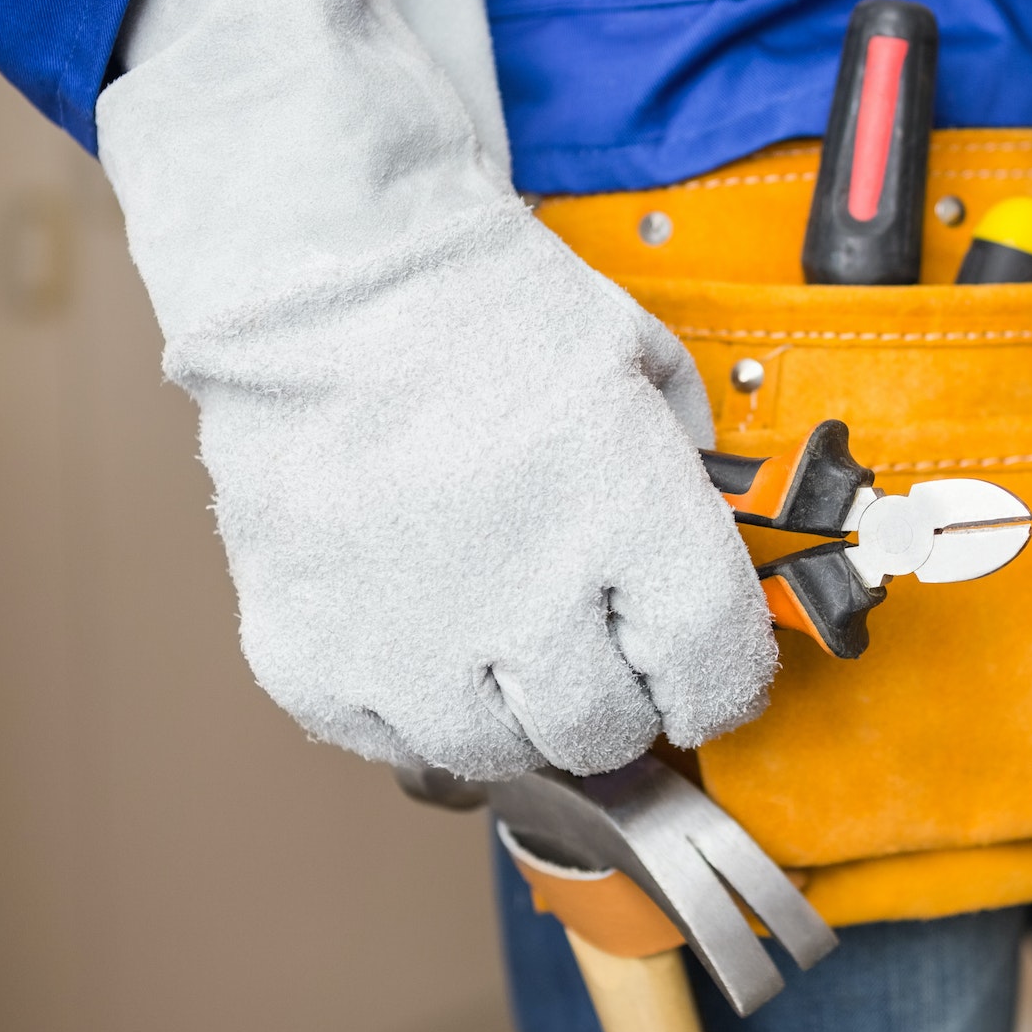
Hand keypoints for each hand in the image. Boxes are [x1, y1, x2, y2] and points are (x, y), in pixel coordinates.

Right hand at [97, 0, 775, 778]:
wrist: (319, 275)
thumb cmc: (477, 307)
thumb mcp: (639, 364)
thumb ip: (690, 477)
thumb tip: (712, 562)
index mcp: (626, 513)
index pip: (717, 674)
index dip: (719, 683)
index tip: (703, 676)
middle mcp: (525, 595)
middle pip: (607, 734)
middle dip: (614, 694)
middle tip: (586, 639)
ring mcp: (408, 641)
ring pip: (499, 756)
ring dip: (510, 710)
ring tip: (490, 630)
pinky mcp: (311, 659)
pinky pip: (392, 744)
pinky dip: (410, 705)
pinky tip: (413, 629)